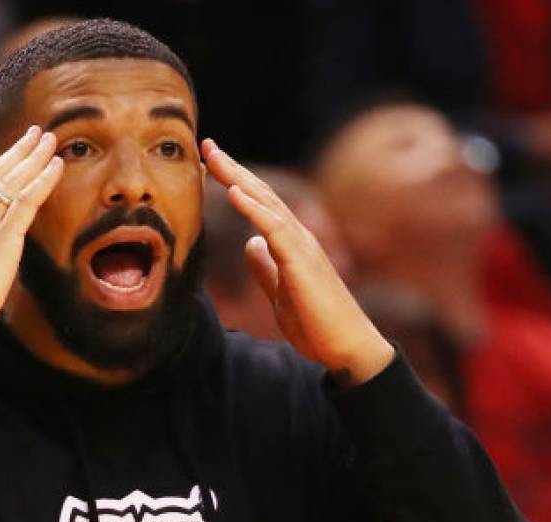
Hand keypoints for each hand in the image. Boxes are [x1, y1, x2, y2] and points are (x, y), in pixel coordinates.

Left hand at [202, 139, 393, 385]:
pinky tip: (234, 191)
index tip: (206, 163)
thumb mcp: (279, 292)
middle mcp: (297, 237)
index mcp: (290, 243)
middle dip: (230, 168)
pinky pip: (274, 228)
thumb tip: (250, 244)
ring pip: (266, 202)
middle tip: (204, 144)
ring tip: (212, 156)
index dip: (233, 181)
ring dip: (237, 177)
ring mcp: (301, 246)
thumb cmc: (317, 324)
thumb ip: (265, 267)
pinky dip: (253, 207)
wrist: (346, 347)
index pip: (258, 204)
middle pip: (259, 193)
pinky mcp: (301, 261)